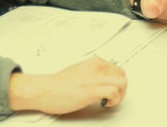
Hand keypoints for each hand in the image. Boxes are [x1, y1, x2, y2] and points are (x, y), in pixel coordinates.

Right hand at [8, 56, 125, 113]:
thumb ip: (91, 72)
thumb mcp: (79, 70)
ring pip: (122, 82)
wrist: (44, 90)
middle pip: (122, 75)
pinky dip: (114, 100)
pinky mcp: (91, 90)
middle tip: (112, 97)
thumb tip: (101, 79)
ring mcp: (94, 78)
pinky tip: (105, 104)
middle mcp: (96, 67)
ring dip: (120, 94)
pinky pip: (114, 92)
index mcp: (94, 62)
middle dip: (121, 88)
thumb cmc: (57, 84)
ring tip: (109, 101)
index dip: (116, 82)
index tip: (111, 89)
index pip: (117, 69)